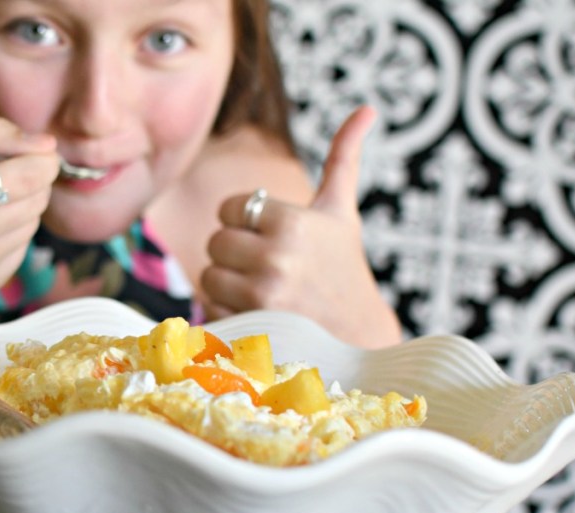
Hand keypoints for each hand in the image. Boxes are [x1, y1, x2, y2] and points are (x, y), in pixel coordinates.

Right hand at [0, 117, 58, 301]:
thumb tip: (49, 145)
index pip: (27, 175)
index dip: (42, 160)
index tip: (37, 153)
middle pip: (35, 200)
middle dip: (31, 182)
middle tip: (0, 175)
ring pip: (32, 226)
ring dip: (20, 208)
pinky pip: (20, 250)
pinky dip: (9, 235)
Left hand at [201, 106, 401, 347]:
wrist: (359, 341)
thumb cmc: (343, 271)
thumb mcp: (341, 214)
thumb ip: (343, 159)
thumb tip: (366, 108)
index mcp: (292, 224)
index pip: (229, 209)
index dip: (245, 223)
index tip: (271, 238)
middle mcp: (275, 260)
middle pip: (215, 243)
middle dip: (235, 254)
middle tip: (269, 268)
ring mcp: (259, 299)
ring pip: (208, 277)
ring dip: (228, 285)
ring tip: (266, 293)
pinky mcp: (246, 331)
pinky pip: (209, 309)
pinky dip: (226, 314)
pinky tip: (259, 318)